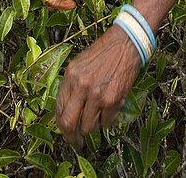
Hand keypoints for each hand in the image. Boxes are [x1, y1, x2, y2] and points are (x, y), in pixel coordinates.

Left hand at [55, 26, 140, 147]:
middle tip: (76, 142)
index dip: (61, 125)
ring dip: (93, 127)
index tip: (66, 131)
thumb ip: (72, 86)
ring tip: (98, 117)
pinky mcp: (113, 100)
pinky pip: (106, 123)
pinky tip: (110, 108)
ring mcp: (97, 94)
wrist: (126, 43)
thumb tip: (67, 111)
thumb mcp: (80, 65)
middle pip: (68, 124)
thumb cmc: (104, 53)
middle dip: (71, 138)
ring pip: (88, 127)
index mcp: (70, 76)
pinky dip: (108, 121)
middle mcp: (81, 86)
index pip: (59, 109)